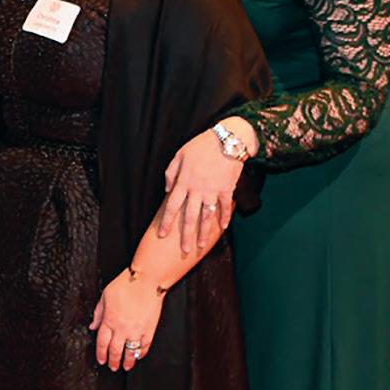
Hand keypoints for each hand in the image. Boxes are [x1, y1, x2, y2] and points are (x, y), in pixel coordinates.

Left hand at [91, 270, 163, 371]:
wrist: (146, 281)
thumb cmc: (126, 285)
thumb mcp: (105, 297)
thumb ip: (98, 314)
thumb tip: (92, 326)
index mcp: (109, 321)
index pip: (102, 343)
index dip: (101, 354)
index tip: (101, 360)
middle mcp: (122, 328)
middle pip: (115, 351)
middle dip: (113, 362)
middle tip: (113, 367)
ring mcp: (136, 331)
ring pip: (130, 352)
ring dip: (127, 362)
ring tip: (126, 367)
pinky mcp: (149, 329)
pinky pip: (144, 346)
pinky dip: (141, 353)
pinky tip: (139, 356)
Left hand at [158, 126, 241, 255]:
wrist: (227, 140)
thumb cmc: (201, 145)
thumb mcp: (179, 155)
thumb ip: (171, 173)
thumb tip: (167, 189)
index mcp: (183, 182)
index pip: (171, 206)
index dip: (166, 222)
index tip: (162, 234)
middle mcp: (197, 190)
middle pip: (189, 217)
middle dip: (185, 235)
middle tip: (183, 250)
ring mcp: (213, 191)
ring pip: (206, 217)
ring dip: (203, 233)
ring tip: (200, 245)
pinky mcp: (227, 189)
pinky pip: (224, 207)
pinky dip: (224, 218)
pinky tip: (222, 228)